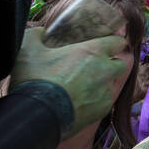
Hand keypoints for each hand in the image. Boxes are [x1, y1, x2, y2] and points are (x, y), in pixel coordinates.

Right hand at [10, 28, 127, 137]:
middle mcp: (104, 70)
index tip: (106, 44)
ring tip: (83, 87)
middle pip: (120, 64)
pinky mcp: (102, 111)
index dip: (113, 42)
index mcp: (92, 51)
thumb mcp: (28, 51)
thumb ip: (35, 36)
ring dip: (102, 84)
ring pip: (111, 84)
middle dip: (111, 64)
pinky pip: (104, 102)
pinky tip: (80, 103)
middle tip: (94, 67)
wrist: (38, 116)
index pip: (117, 42)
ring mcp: (105, 92)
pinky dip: (95, 102)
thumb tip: (39, 32)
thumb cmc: (36, 80)